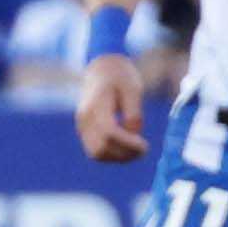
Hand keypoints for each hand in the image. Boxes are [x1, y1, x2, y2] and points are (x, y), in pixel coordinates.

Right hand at [78, 47, 147, 164]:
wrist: (102, 69)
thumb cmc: (121, 77)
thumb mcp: (133, 89)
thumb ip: (134, 113)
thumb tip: (133, 135)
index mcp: (96, 105)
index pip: (109, 132)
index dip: (128, 143)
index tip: (145, 145)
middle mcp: (85, 118)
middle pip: (100, 148)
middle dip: (124, 154)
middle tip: (143, 149)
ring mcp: (82, 126)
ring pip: (96, 153)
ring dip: (118, 157)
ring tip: (136, 151)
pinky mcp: (85, 131)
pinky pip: (96, 150)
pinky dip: (112, 154)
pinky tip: (127, 148)